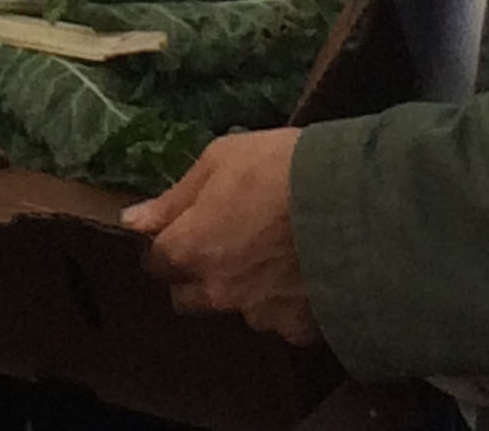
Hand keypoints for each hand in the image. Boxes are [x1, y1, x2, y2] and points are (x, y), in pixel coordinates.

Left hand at [123, 130, 313, 345]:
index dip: (168, 243)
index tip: (187, 227)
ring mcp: (260, 314)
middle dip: (197, 276)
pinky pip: (285, 320)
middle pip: (187, 297)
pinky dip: (290, 303)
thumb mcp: (220, 159)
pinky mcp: (301, 328)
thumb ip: (174, 198)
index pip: (156, 261)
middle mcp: (218, 291)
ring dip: (247, 290)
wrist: (355, 202)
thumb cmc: (281, 168)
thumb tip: (133, 221)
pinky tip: (308, 274)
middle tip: (228, 244)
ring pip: (239, 309)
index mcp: (191, 249)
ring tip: (278, 255)